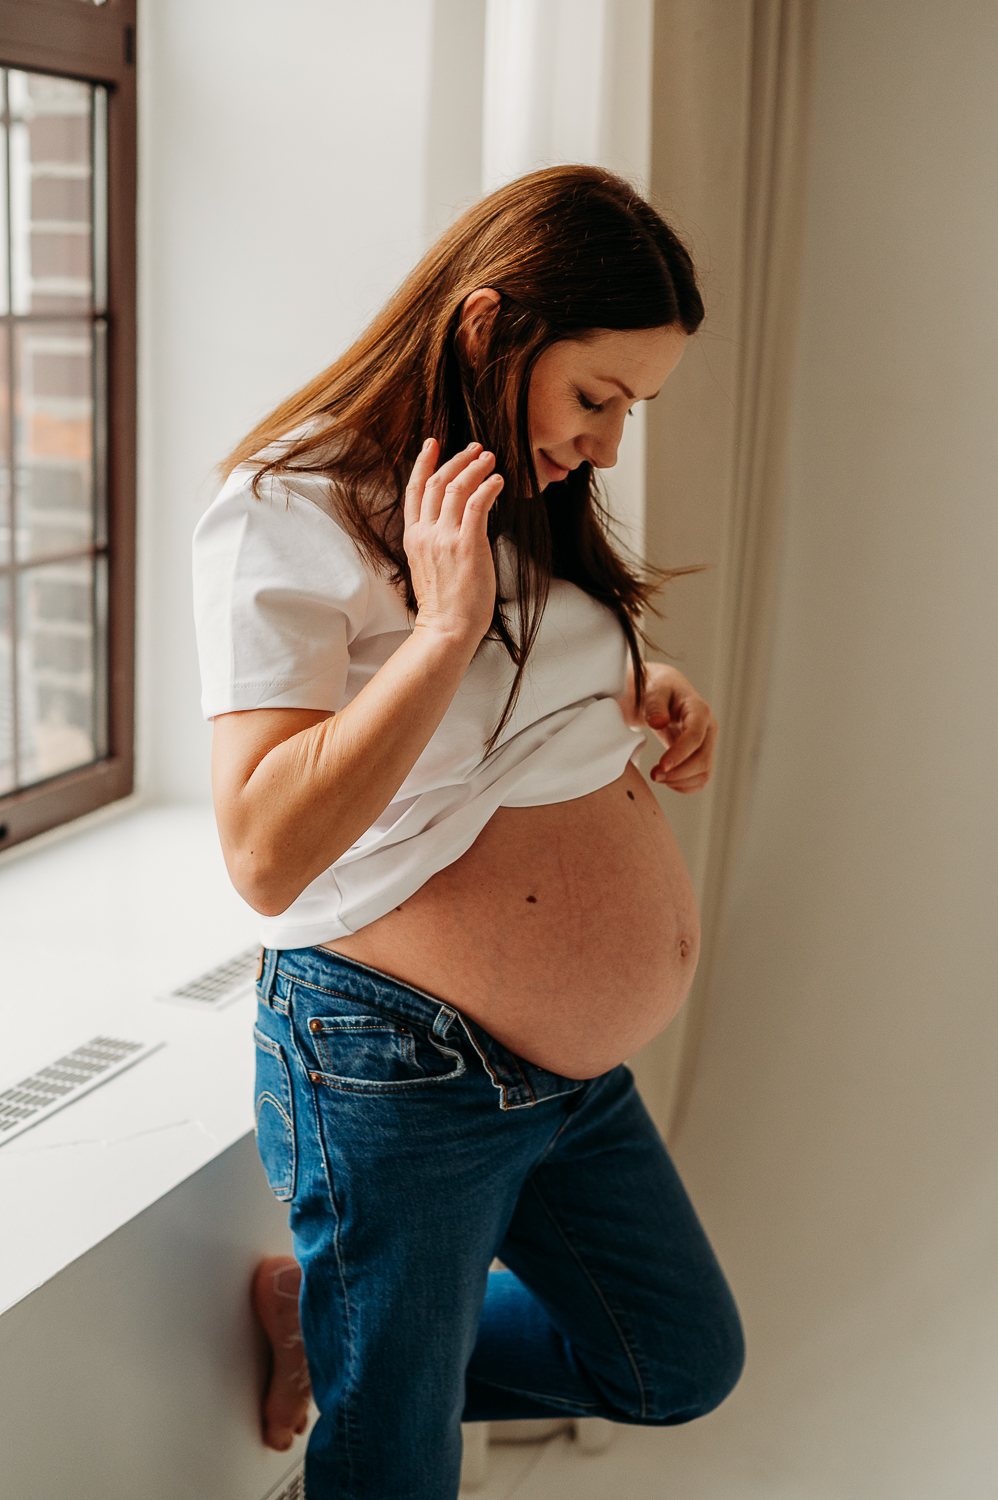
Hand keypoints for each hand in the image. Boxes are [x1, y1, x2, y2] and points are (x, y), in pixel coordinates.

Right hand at [403, 438, 502, 648]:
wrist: (447, 628)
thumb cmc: (445, 606)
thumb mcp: (429, 567)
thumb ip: (435, 543)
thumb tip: (455, 528)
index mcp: (414, 538)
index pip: (415, 491)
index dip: (422, 463)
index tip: (432, 444)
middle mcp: (426, 533)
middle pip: (436, 482)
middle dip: (456, 460)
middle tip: (475, 448)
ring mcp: (444, 538)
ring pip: (456, 488)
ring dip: (475, 468)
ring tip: (490, 458)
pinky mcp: (466, 544)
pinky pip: (477, 504)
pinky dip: (488, 487)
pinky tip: (498, 481)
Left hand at [620, 663, 717, 793]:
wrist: (665, 693)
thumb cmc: (660, 690)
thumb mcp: (654, 690)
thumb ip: (655, 704)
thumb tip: (659, 722)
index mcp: (699, 710)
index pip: (695, 736)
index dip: (680, 754)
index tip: (660, 766)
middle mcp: (708, 729)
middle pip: (702, 760)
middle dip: (678, 773)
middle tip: (654, 775)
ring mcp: (708, 744)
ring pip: (703, 773)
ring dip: (680, 782)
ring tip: (657, 776)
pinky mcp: (702, 756)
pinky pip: (700, 779)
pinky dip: (684, 786)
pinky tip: (667, 780)